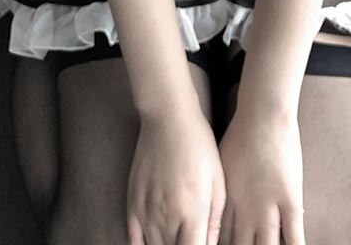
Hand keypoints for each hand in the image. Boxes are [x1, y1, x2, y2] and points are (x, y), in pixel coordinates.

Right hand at [127, 106, 226, 244]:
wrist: (168, 118)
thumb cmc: (199, 146)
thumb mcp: (218, 181)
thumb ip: (215, 220)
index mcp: (192, 211)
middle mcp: (167, 216)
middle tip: (192, 237)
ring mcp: (146, 211)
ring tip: (177, 238)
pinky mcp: (132, 204)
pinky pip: (133, 241)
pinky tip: (154, 243)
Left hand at [217, 106, 304, 244]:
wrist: (262, 116)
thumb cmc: (239, 136)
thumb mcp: (220, 167)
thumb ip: (220, 193)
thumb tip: (214, 209)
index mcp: (225, 204)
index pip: (219, 242)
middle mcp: (244, 212)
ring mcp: (267, 208)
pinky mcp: (290, 201)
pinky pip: (294, 236)